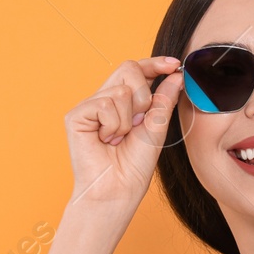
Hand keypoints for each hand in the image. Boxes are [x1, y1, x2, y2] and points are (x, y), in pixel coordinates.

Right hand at [63, 56, 183, 206]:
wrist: (118, 190)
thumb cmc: (134, 165)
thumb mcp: (156, 128)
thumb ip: (164, 100)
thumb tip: (176, 76)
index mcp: (123, 102)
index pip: (137, 70)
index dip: (155, 64)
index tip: (174, 64)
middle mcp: (104, 99)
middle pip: (128, 68)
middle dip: (144, 96)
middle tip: (139, 122)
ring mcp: (89, 106)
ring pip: (120, 90)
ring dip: (128, 118)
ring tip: (119, 138)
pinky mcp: (76, 115)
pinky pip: (105, 103)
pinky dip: (114, 125)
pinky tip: (106, 140)